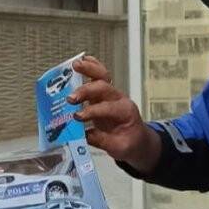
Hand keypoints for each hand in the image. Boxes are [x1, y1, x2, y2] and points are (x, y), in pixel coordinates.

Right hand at [71, 56, 161, 174]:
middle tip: (70, 98)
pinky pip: (100, 76)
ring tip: (75, 65)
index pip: (107, 108)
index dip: (92, 111)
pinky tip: (82, 61)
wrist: (138, 140)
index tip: (77, 117)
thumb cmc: (130, 143)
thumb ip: (102, 140)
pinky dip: (92, 67)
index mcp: (125, 112)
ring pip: (103, 76)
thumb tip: (83, 135)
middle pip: (104, 88)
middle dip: (86, 91)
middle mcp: (119, 99)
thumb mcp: (119, 148)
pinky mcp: (103, 95)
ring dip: (89, 69)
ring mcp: (111, 95)